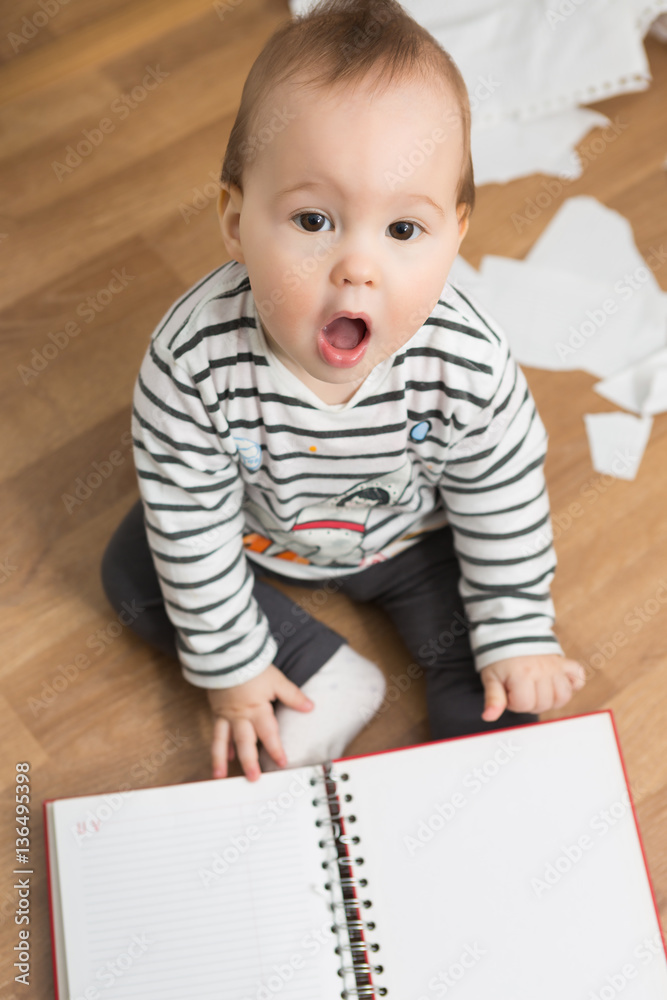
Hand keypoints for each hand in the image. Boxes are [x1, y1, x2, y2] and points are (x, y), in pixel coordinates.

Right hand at [207, 664, 313, 781]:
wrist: (227, 655)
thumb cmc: (252, 667)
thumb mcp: (276, 680)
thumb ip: (292, 695)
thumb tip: (310, 707)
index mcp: (257, 709)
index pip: (269, 733)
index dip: (276, 749)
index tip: (282, 763)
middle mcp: (240, 716)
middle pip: (245, 742)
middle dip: (249, 762)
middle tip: (253, 779)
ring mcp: (226, 715)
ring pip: (223, 741)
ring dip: (221, 759)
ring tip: (220, 776)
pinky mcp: (217, 711)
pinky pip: (217, 731)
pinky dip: (220, 745)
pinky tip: (224, 756)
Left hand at [480, 654, 585, 722]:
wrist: (512, 634)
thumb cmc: (501, 658)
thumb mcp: (491, 678)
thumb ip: (493, 698)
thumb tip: (489, 716)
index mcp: (522, 675)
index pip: (524, 705)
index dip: (513, 703)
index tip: (508, 692)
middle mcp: (542, 671)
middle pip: (544, 704)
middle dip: (530, 703)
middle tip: (521, 691)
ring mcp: (555, 667)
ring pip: (563, 696)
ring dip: (551, 699)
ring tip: (538, 692)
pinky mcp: (564, 663)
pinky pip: (578, 677)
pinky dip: (574, 684)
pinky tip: (559, 684)